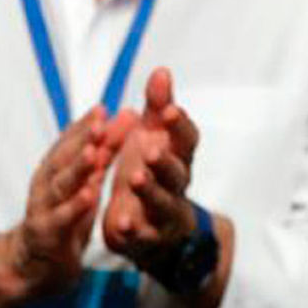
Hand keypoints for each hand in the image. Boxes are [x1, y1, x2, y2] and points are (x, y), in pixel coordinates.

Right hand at [8, 106, 134, 297]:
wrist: (34, 264)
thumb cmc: (62, 219)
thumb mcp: (85, 182)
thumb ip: (104, 152)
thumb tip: (125, 116)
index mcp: (54, 170)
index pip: (69, 143)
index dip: (84, 126)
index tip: (103, 109)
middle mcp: (45, 185)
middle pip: (62, 158)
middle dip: (81, 139)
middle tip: (100, 123)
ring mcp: (43, 209)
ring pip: (59, 185)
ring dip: (76, 168)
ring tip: (93, 152)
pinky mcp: (46, 233)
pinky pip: (61, 218)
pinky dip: (74, 206)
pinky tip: (89, 195)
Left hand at [104, 67, 199, 263]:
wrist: (158, 227)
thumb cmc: (154, 174)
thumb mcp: (154, 138)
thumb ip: (157, 108)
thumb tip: (161, 71)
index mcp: (177, 158)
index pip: (186, 140)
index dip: (179, 125)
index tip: (169, 109)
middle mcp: (176, 185)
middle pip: (177, 172)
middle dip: (165, 160)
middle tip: (151, 149)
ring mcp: (164, 213)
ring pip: (162, 202)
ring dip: (149, 191)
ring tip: (135, 179)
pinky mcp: (147, 236)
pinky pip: (142, 235)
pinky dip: (133, 230)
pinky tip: (121, 224)